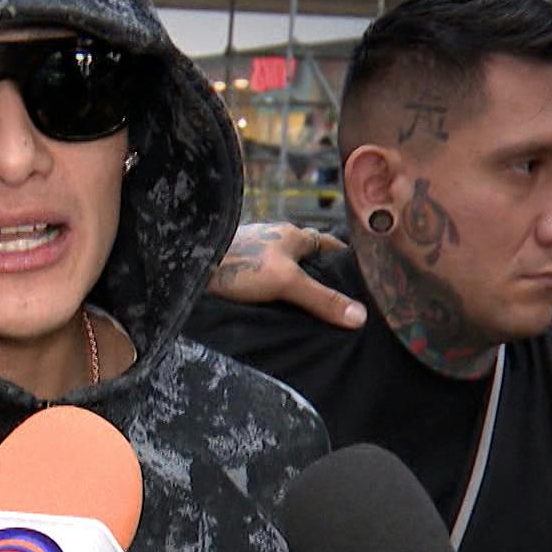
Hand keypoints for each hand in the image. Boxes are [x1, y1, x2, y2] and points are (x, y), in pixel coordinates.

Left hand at [207, 222, 365, 327]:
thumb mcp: (287, 283)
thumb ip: (322, 299)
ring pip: (285, 271)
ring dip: (296, 289)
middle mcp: (274, 241)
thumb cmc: (239, 264)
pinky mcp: (238, 270)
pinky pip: (264, 282)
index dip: (345, 260)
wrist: (190, 268)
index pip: (328, 244)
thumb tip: (360, 317)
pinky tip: (277, 312)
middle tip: (340, 305)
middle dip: (321, 278)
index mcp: (291, 235)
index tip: (361, 281)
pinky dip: (274, 295)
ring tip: (312, 315)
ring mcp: (255, 254)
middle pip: (307, 259)